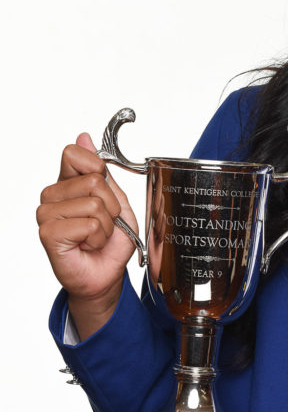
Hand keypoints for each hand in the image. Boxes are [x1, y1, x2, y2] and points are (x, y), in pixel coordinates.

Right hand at [37, 133, 137, 337]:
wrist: (106, 275)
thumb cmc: (110, 242)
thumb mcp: (116, 201)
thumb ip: (101, 171)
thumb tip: (83, 137)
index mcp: (68, 183)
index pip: (75, 154)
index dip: (98, 170)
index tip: (105, 193)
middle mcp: (53, 195)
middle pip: (93, 180)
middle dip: (110, 206)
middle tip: (103, 224)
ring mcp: (47, 213)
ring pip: (93, 204)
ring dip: (105, 225)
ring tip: (95, 237)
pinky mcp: (48, 232)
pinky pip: (89, 224)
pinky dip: (98, 238)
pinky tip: (87, 246)